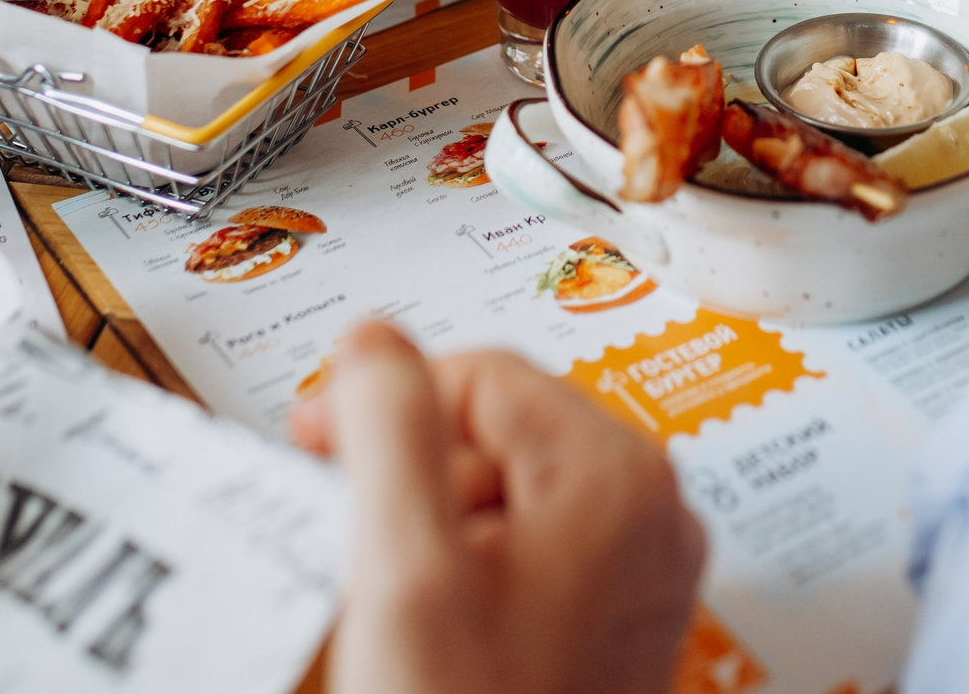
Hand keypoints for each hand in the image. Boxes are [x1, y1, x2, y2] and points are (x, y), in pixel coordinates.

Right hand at [289, 323, 704, 693]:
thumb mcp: (405, 570)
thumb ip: (387, 431)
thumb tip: (373, 341)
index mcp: (615, 475)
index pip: (479, 371)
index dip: (383, 399)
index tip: (317, 441)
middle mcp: (650, 512)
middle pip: (500, 426)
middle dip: (409, 467)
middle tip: (345, 525)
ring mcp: (643, 572)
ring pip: (511, 490)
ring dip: (433, 522)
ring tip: (392, 597)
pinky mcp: (621, 623)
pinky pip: (534, 551)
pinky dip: (470, 569)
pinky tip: (432, 627)